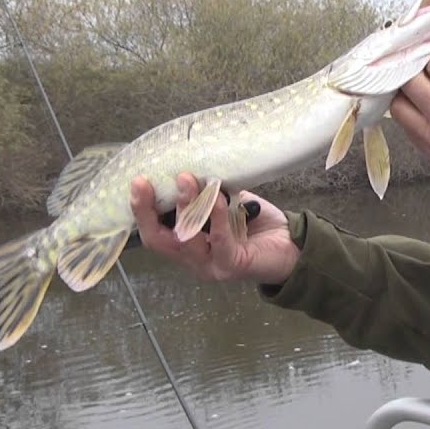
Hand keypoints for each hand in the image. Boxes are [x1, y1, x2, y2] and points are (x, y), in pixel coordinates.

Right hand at [129, 172, 299, 285]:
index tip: (136, 182)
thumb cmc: (255, 224)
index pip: (153, 233)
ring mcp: (211, 266)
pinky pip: (219, 240)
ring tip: (185, 179)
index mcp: (187, 245)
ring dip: (184, 207)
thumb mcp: (226, 203)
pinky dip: (215, 215)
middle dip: (148, 211)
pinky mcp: (232, 265)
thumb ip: (208, 192)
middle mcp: (193, 260)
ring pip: (186, 239)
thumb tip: (190, 162)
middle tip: (145, 182)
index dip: (141, 211)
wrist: (293, 246)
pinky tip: (215, 196)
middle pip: (160, 241)